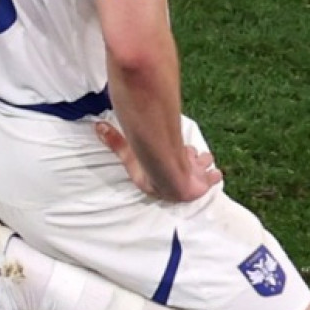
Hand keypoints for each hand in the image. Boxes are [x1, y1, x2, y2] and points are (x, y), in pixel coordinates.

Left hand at [95, 121, 222, 202]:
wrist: (167, 174)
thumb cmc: (146, 166)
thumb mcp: (126, 151)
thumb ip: (112, 139)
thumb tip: (96, 126)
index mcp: (157, 181)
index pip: (163, 172)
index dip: (166, 163)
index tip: (169, 155)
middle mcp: (175, 183)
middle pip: (183, 168)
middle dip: (187, 160)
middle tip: (188, 152)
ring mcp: (191, 182)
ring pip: (199, 168)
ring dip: (199, 162)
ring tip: (200, 158)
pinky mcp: (204, 183)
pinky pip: (212, 177)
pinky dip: (212, 175)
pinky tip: (213, 171)